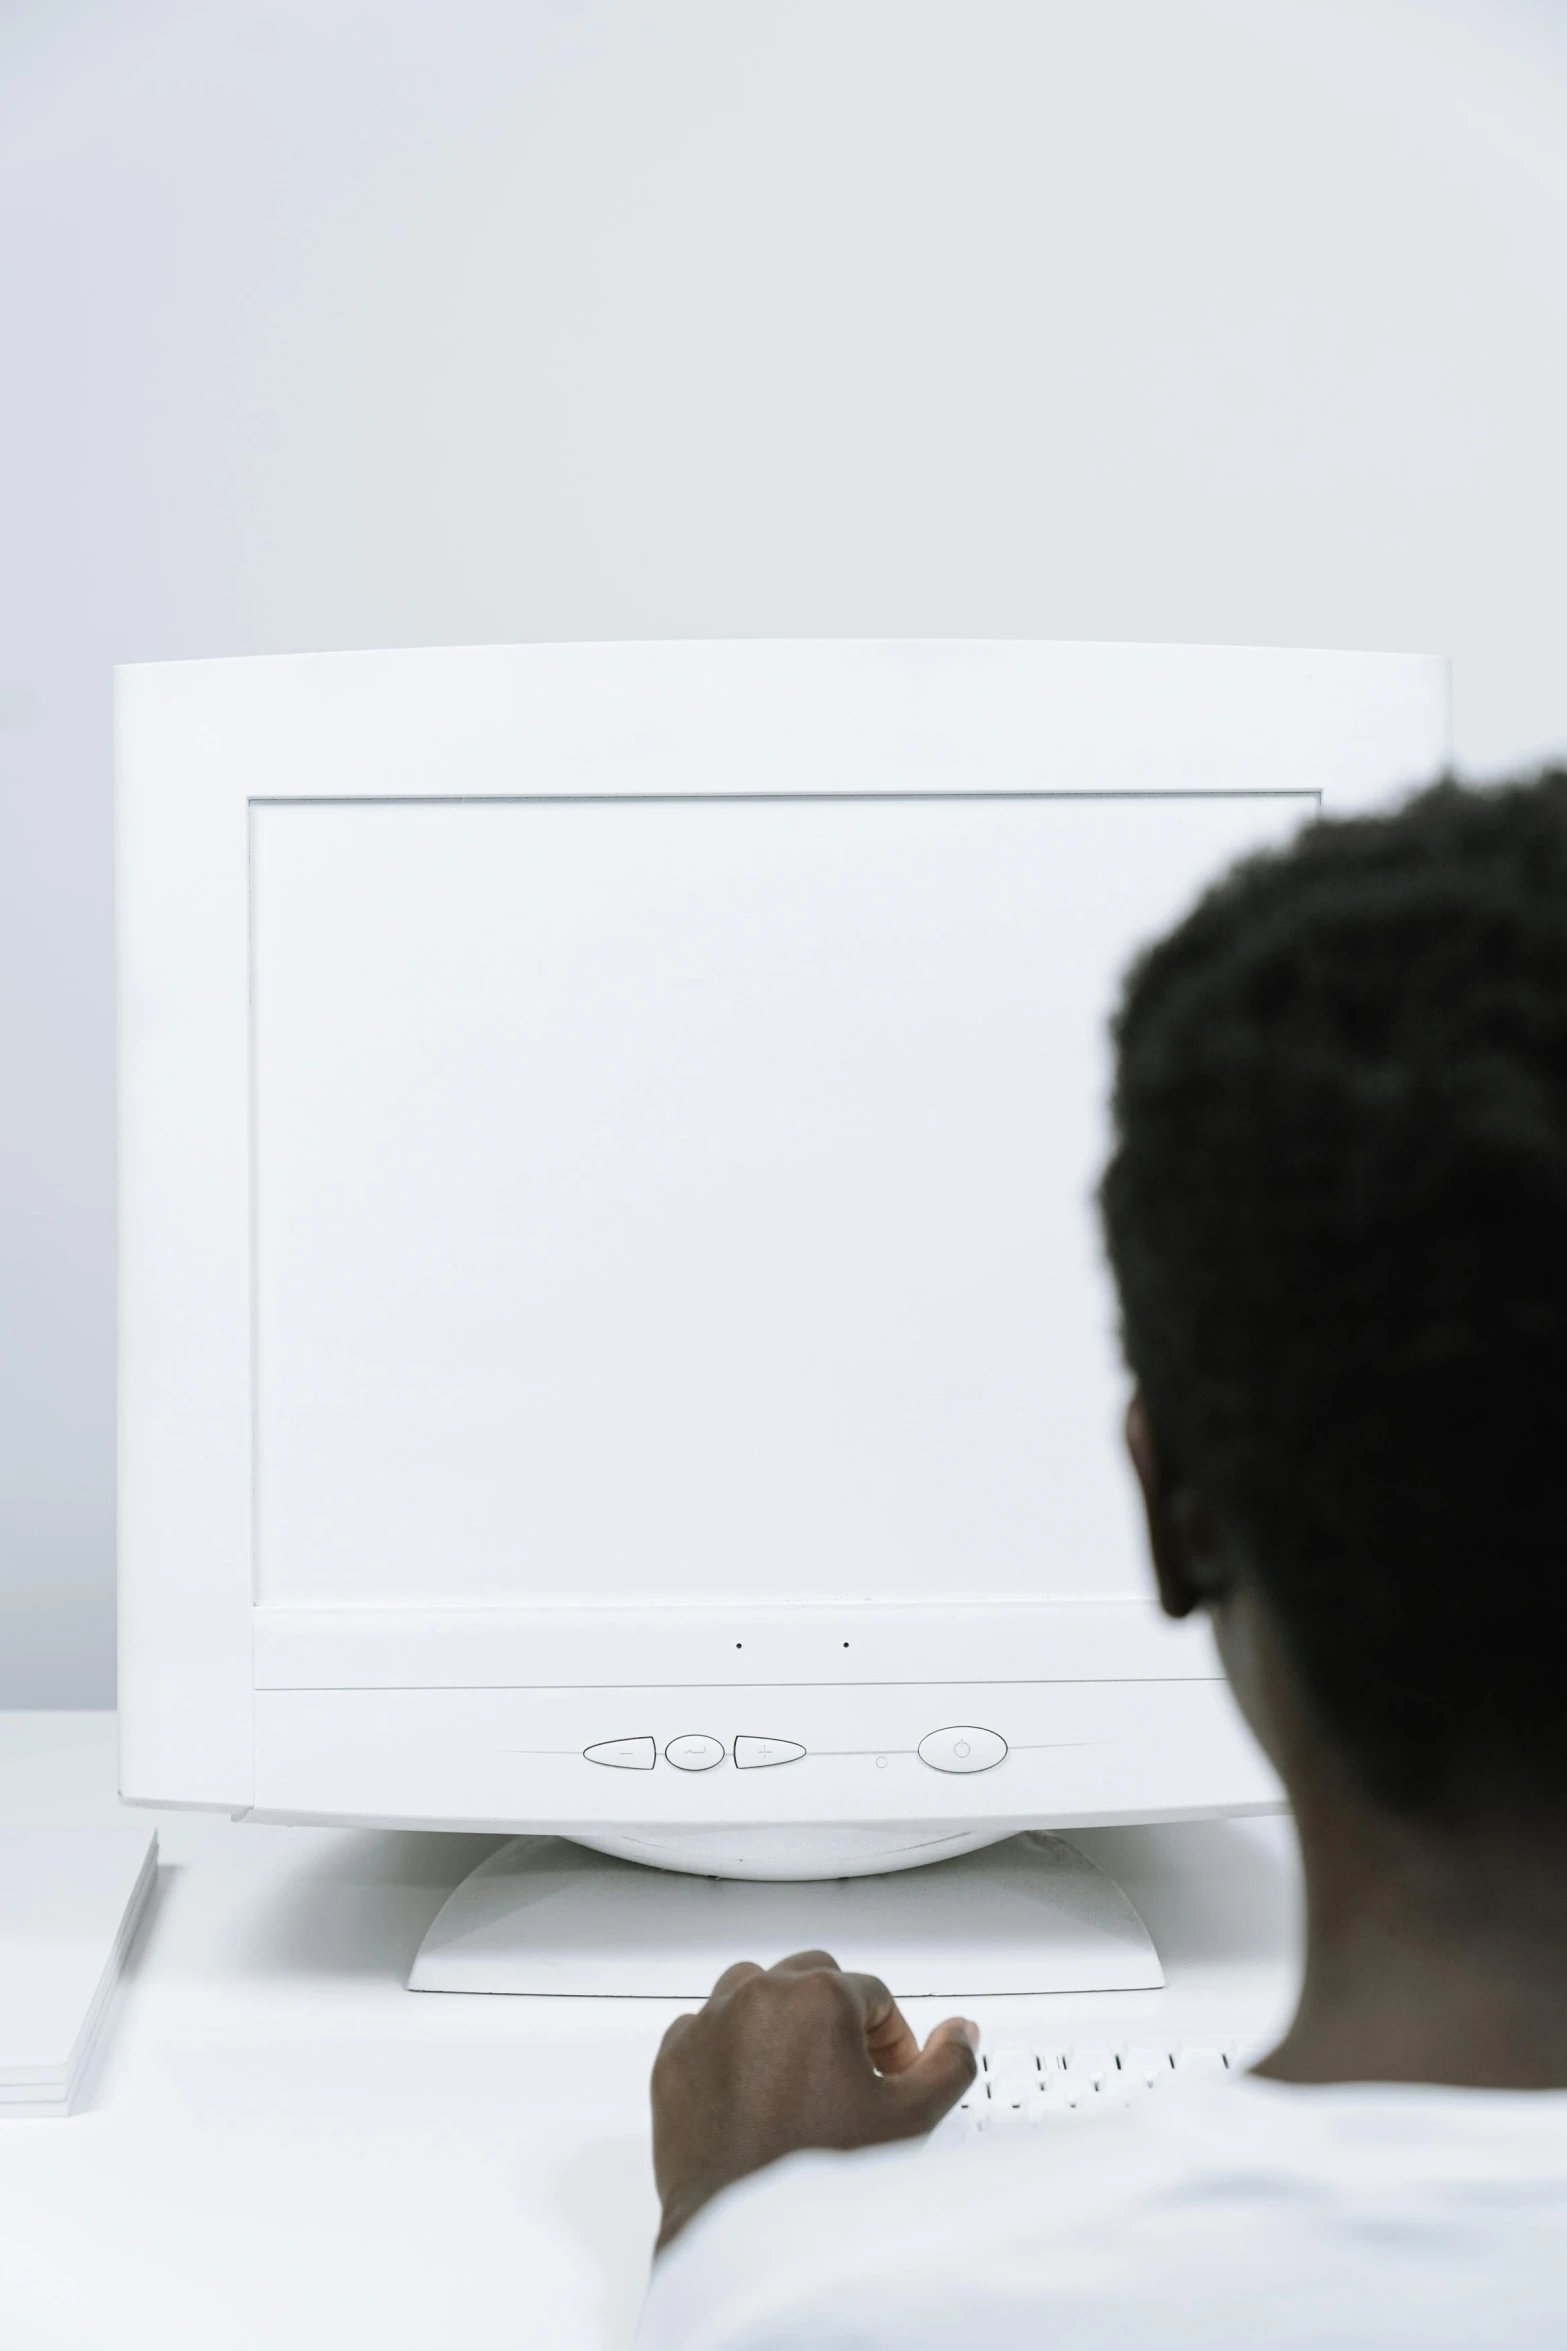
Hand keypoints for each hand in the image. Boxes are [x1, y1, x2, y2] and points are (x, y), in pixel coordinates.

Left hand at [649, 1947, 979, 2250]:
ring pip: (755, 1990)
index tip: (889, 2075)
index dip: (891, 2038)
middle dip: (837, 2017)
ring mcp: (711, 2023)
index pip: (873, 1995)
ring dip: (780, 2019)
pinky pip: (707, 2028)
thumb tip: (960, 2033)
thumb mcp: (909, 2122)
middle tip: (849, 2073)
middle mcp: (761, 1995)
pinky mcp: (674, 2056)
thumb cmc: (821, 2180)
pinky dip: (729, 2047)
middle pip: (814, 1977)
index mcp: (820, 1997)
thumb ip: (948, 2065)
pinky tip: (751, 2091)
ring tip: (798, 2076)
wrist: (745, 2236)